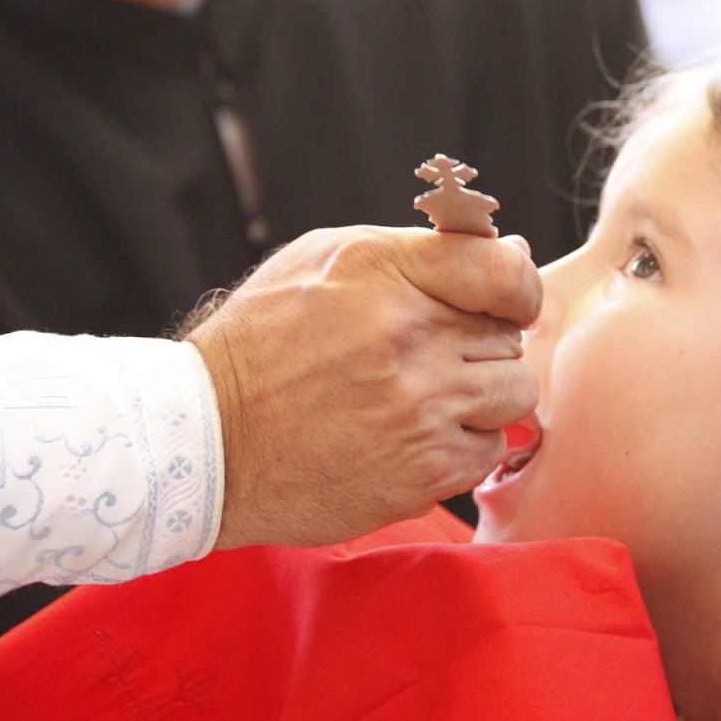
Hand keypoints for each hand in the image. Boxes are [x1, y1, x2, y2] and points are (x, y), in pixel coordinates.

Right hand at [183, 225, 541, 548]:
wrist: (205, 443)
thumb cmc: (262, 345)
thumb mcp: (323, 261)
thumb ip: (423, 252)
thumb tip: (516, 250)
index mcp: (384, 271)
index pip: (504, 270)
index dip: (515, 289)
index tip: (503, 305)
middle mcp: (407, 335)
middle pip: (509, 336)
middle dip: (477, 346)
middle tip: (423, 362)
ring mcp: (419, 407)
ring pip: (513, 393)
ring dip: (481, 398)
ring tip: (423, 401)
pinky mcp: (422, 470)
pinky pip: (488, 450)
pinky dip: (460, 447)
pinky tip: (410, 440)